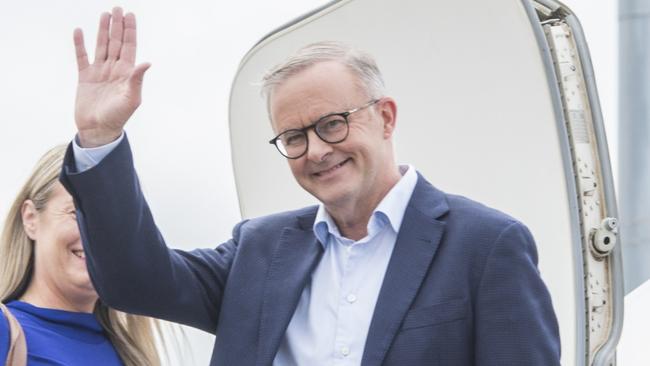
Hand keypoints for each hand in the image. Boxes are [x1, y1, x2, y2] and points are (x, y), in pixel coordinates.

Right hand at [73, 7, 149, 146]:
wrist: (98, 130)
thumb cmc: (118, 117)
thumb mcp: (131, 99)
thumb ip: (137, 80)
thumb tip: (147, 62)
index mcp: (127, 73)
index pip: (129, 47)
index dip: (130, 31)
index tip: (130, 15)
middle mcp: (114, 70)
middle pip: (116, 42)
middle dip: (117, 26)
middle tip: (117, 8)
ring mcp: (99, 73)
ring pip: (101, 46)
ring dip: (102, 31)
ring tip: (104, 14)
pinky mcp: (85, 78)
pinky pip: (82, 57)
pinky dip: (80, 45)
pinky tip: (80, 32)